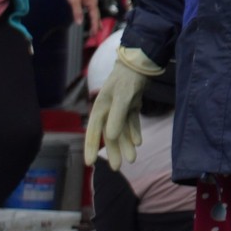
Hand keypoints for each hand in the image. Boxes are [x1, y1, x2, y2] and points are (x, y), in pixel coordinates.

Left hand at [64, 0, 100, 35]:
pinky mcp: (88, 0)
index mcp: (92, 3)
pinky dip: (92, 16)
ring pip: (95, 13)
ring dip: (96, 21)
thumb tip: (79, 23)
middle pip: (97, 15)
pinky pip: (92, 10)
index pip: (94, 17)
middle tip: (96, 35)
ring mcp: (91, 1)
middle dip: (97, 25)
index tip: (94, 34)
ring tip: (97, 29)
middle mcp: (94, 2)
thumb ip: (77, 12)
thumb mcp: (74, 0)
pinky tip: (91, 19)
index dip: (94, 26)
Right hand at [84, 45, 158, 168]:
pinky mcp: (130, 105)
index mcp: (100, 109)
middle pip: (109, 135)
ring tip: (133, 159)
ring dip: (127, 144)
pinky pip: (131, 122)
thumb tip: (109, 137)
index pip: (93, 132)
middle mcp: (107, 110)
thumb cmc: (128, 79)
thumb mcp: (122, 97)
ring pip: (122, 131)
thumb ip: (116, 117)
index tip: (90, 163)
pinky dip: (134, 132)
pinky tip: (138, 142)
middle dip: (114, 151)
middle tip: (118, 168)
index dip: (91, 148)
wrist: (140, 62)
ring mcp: (119, 108)